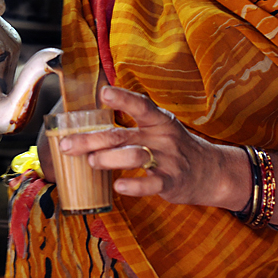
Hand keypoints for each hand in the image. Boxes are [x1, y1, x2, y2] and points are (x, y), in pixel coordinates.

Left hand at [57, 86, 248, 209]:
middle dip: (91, 139)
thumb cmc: (175, 148)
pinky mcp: (172, 182)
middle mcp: (162, 136)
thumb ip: (131, 126)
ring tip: (91, 161)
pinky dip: (134, 185)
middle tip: (66, 144)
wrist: (211, 172)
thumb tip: (90, 125)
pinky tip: (119, 185)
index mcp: (158, 120)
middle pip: (122, 134)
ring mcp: (168, 159)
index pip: (140, 105)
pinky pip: (152, 184)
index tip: (103, 92)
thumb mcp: (159, 128)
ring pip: (134, 155)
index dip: (122, 98)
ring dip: (108, 159)